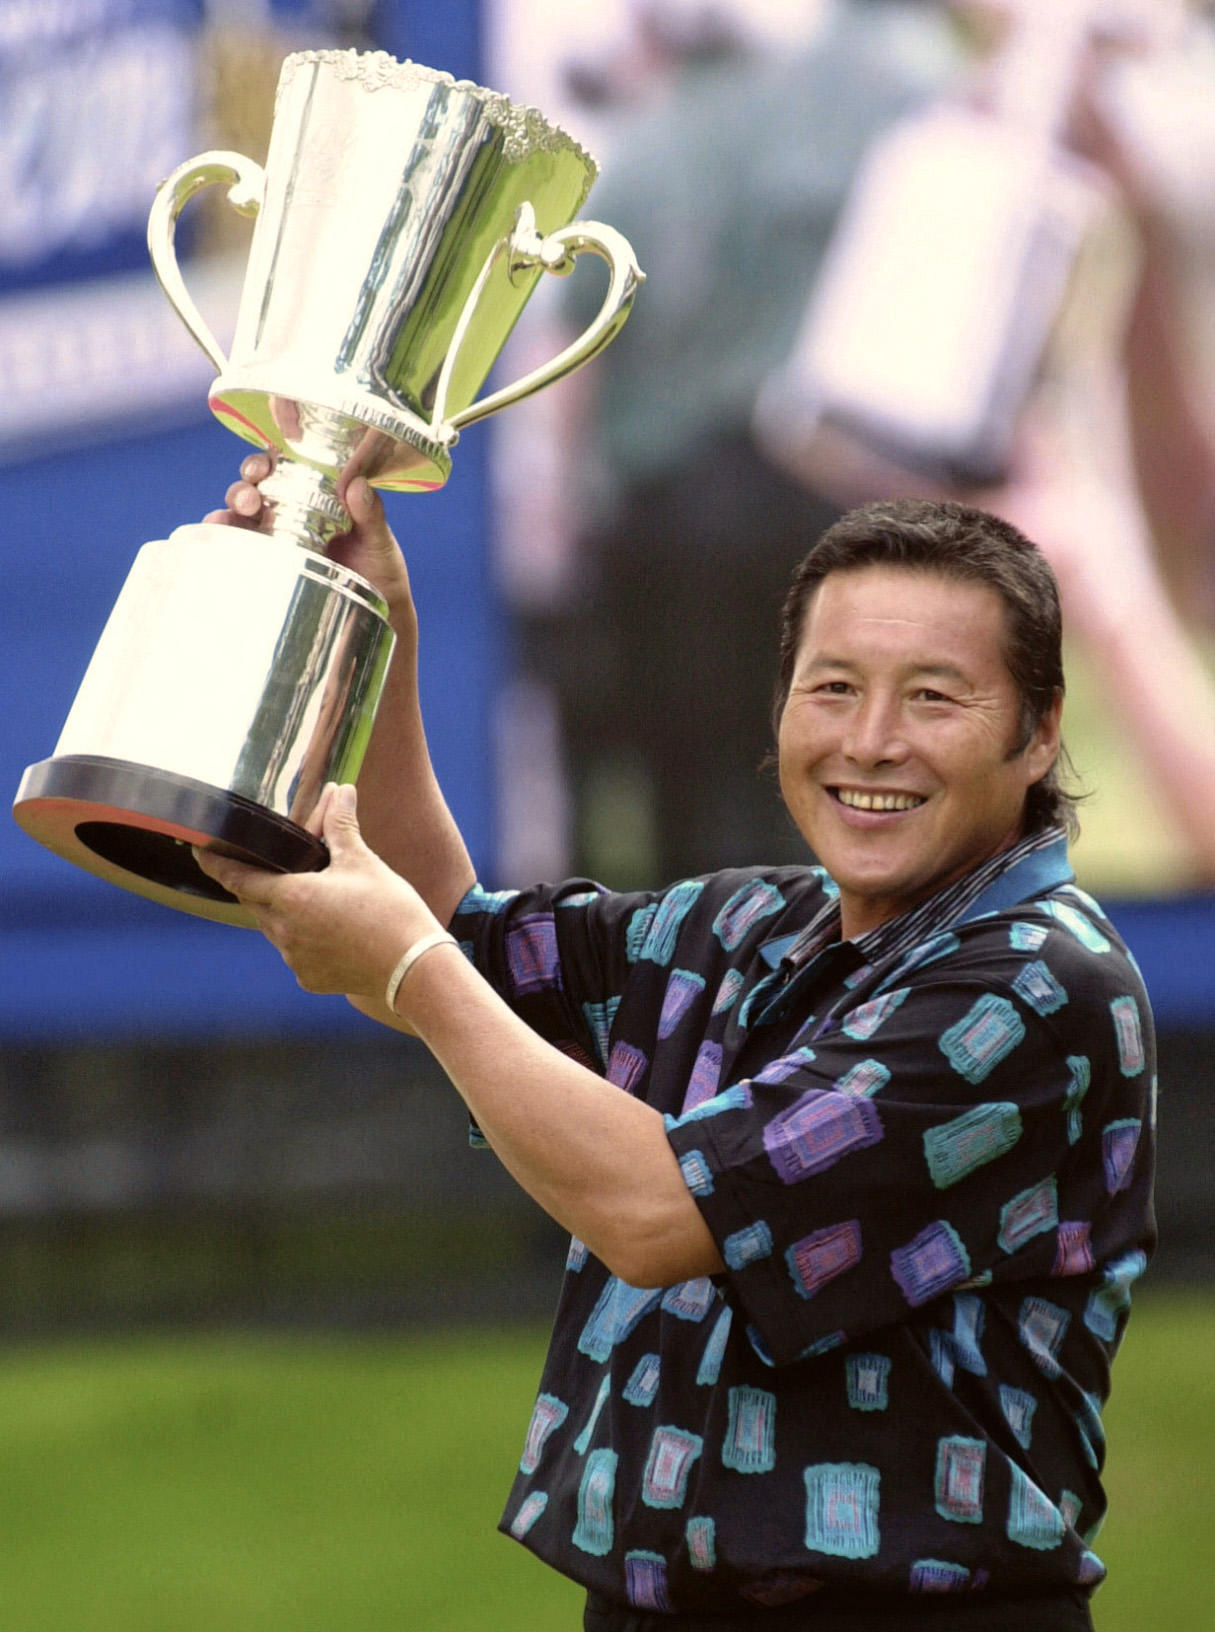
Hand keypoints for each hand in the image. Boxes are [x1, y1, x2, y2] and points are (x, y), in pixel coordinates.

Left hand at [194, 783, 440, 999]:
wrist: (416, 969)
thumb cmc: (391, 911)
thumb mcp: (363, 862)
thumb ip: (341, 826)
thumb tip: (340, 790)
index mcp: (291, 897)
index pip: (237, 877)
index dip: (215, 863)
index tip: (198, 850)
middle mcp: (284, 931)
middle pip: (255, 901)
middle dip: (261, 882)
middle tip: (276, 865)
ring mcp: (295, 959)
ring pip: (274, 927)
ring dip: (283, 909)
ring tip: (312, 896)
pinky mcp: (309, 978)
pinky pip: (293, 951)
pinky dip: (302, 936)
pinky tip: (329, 928)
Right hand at [203, 451, 414, 616]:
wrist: (378, 611)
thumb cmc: (381, 571)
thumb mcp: (379, 541)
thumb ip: (370, 514)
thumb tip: (356, 484)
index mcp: (316, 494)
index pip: (286, 465)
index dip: (270, 458)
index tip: (268, 461)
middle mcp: (290, 512)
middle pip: (255, 487)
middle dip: (246, 484)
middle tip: (252, 496)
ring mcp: (275, 538)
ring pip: (240, 513)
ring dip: (230, 508)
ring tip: (234, 514)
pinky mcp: (267, 564)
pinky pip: (238, 546)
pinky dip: (222, 537)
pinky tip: (217, 534)